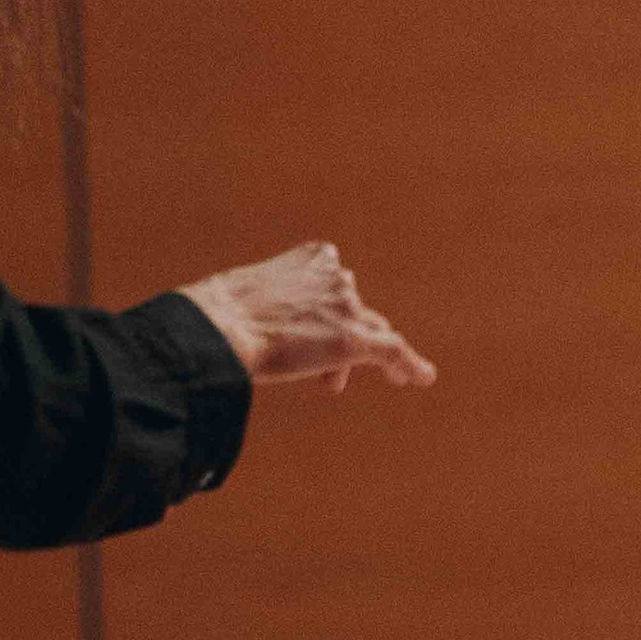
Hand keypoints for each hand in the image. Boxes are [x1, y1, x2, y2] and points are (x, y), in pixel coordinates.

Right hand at [176, 242, 435, 393]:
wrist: (221, 328)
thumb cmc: (218, 316)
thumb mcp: (245, 297)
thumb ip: (268, 307)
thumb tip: (257, 332)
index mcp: (315, 258)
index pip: (337, 287)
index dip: (326, 314)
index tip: (306, 335)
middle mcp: (339, 277)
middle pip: (353, 311)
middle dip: (338, 335)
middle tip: (316, 366)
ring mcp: (350, 308)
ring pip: (368, 335)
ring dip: (349, 358)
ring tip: (330, 381)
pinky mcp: (356, 339)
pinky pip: (394, 352)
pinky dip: (410, 365)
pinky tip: (422, 377)